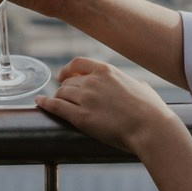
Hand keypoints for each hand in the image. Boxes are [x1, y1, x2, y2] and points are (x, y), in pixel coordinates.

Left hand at [36, 57, 180, 157]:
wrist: (150, 127)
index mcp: (106, 71)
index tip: (63, 75)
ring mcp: (85, 98)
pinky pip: (56, 106)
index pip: (79, 63)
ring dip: (57, 97)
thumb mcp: (142, 87)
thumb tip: (133, 86)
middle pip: (69, 81)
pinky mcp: (80, 117)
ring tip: (53, 102)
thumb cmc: (152, 110)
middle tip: (62, 95)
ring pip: (61, 93)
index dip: (68, 69)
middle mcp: (92, 81)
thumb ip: (130, 83)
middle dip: (64, 88)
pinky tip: (39, 103)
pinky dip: (45, 103)